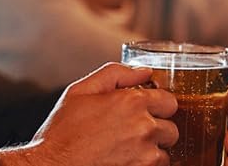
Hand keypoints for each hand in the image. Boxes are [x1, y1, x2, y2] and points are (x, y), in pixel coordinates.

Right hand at [26, 63, 177, 165]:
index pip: (169, 100)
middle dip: (156, 128)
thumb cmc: (65, 129)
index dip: (157, 103)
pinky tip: (124, 158)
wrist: (55, 164)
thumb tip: (144, 71)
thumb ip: (115, 74)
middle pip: (172, 128)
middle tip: (132, 129)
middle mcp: (144, 128)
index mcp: (132, 102)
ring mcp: (146, 156)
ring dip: (151, 149)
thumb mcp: (82, 90)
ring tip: (125, 146)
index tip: (146, 108)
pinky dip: (145, 164)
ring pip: (165, 152)